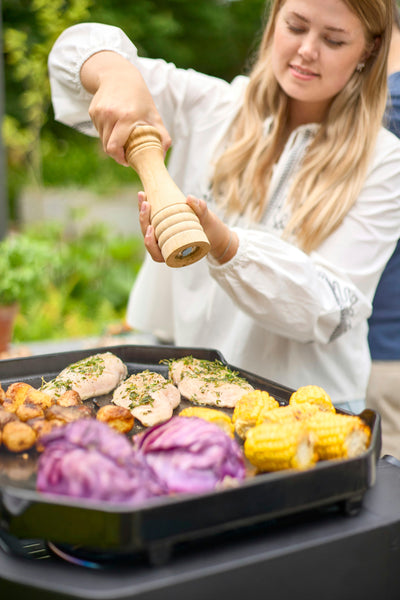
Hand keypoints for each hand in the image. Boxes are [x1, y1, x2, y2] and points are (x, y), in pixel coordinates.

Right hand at [80, 51, 170, 165]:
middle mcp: (110, 114)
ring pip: (102, 139)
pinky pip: (99, 130)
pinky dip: (106, 132)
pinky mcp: (93, 111)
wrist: (119, 75)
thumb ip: (162, 136)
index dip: (120, 158)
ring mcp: (99, 112)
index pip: (114, 147)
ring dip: (111, 142)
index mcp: (126, 117)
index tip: (127, 160)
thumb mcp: (154, 115)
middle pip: (107, 146)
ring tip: (122, 137)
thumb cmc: (139, 98)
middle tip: (126, 153)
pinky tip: (115, 124)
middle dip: (116, 153)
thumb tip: (162, 155)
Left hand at [138, 192, 237, 264]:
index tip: (150, 229)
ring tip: (142, 195)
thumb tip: (190, 198)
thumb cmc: (211, 230)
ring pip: (146, 227)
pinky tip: (143, 194)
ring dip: (142, 211)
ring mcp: (161, 236)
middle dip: (143, 220)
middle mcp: (164, 247)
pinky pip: (150, 219)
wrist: (212, 228)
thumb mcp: (208, 222)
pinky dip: (146, 207)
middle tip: (146, 204)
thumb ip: (200, 210)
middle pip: (148, 237)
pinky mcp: (160, 226)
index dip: (150, 243)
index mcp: (173, 255)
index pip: (156, 254)